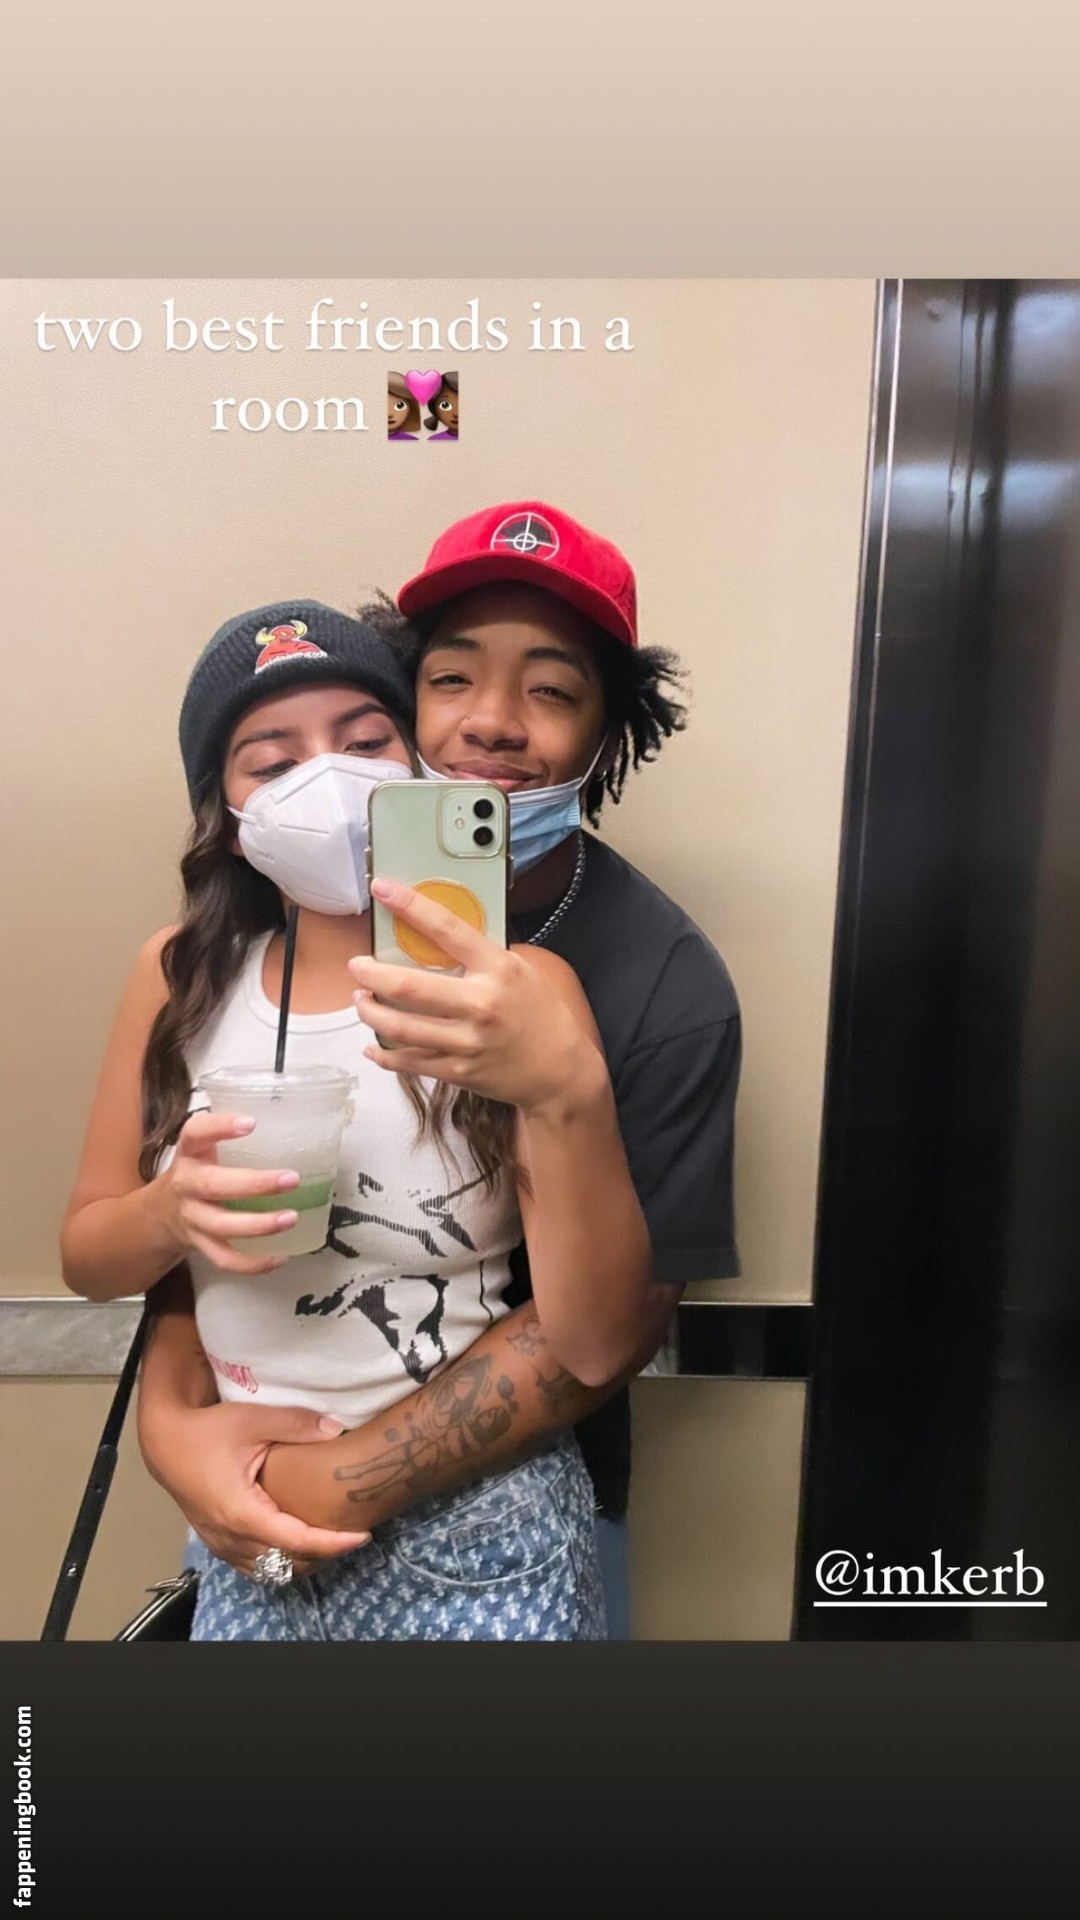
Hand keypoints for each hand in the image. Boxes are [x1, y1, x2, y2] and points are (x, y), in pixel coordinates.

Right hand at [140, 1400, 370, 1578]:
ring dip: (301, 1561)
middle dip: (323, 1555)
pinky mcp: (217, 1543)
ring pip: (270, 1571)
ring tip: (329, 1540)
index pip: (298, 1542)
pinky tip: (294, 1544)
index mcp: (244, 1514)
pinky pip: (253, 1566)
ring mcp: (222, 1545)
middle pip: (288, 1564)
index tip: (362, 1536)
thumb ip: (295, 1424)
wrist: (164, 1443)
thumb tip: (335, 1427)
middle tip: (352, 1534)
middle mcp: (232, 1538)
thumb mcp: (252, 1420)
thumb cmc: (206, 1432)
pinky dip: (278, 1562)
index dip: (333, 1543)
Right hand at [150, 1109, 301, 1275]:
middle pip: (213, 1185)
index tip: (251, 1123)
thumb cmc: (198, 1172)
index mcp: (189, 1153)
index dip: (220, 1127)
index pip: (195, 1133)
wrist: (160, 1213)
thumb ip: (232, 1137)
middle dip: (254, 1184)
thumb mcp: (204, 1148)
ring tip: (291, 1218)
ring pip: (221, 1225)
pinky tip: (279, 1256)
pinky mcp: (200, 1244)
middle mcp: (186, 1184)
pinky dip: (252, 1263)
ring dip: (258, 1225)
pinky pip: (224, 1259)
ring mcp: (191, 1218)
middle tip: (292, 1179)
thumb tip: (294, 1122)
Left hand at [350, 876, 602, 1113]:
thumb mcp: (519, 971)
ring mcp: (468, 1042)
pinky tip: (373, 1044)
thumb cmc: (541, 1015)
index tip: (383, 888)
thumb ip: (480, 956)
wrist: (562, 1071)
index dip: (411, 905)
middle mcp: (481, 1005)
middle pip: (409, 987)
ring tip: (361, 999)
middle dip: (371, 974)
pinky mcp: (459, 1071)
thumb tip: (435, 935)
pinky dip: (383, 1053)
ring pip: (400, 1027)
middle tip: (357, 965)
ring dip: (370, 1011)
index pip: (447, 929)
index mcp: (498, 970)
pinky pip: (408, 1062)